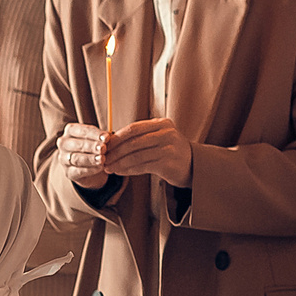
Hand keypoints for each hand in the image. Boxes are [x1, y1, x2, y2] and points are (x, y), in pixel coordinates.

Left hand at [57, 119, 194, 187]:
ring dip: (119, 162)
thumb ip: (139, 137)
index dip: (116, 138)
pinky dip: (128, 170)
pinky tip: (119, 172)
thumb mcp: (157, 138)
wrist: (193, 166)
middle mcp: (167, 133)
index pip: (133, 128)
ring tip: (108, 168)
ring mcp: (169, 148)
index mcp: (162, 124)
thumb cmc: (169, 151)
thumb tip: (110, 140)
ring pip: (136, 155)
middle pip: (133, 142)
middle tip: (102, 159)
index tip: (104, 146)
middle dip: (115, 152)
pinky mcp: (168, 163)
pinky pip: (142, 166)